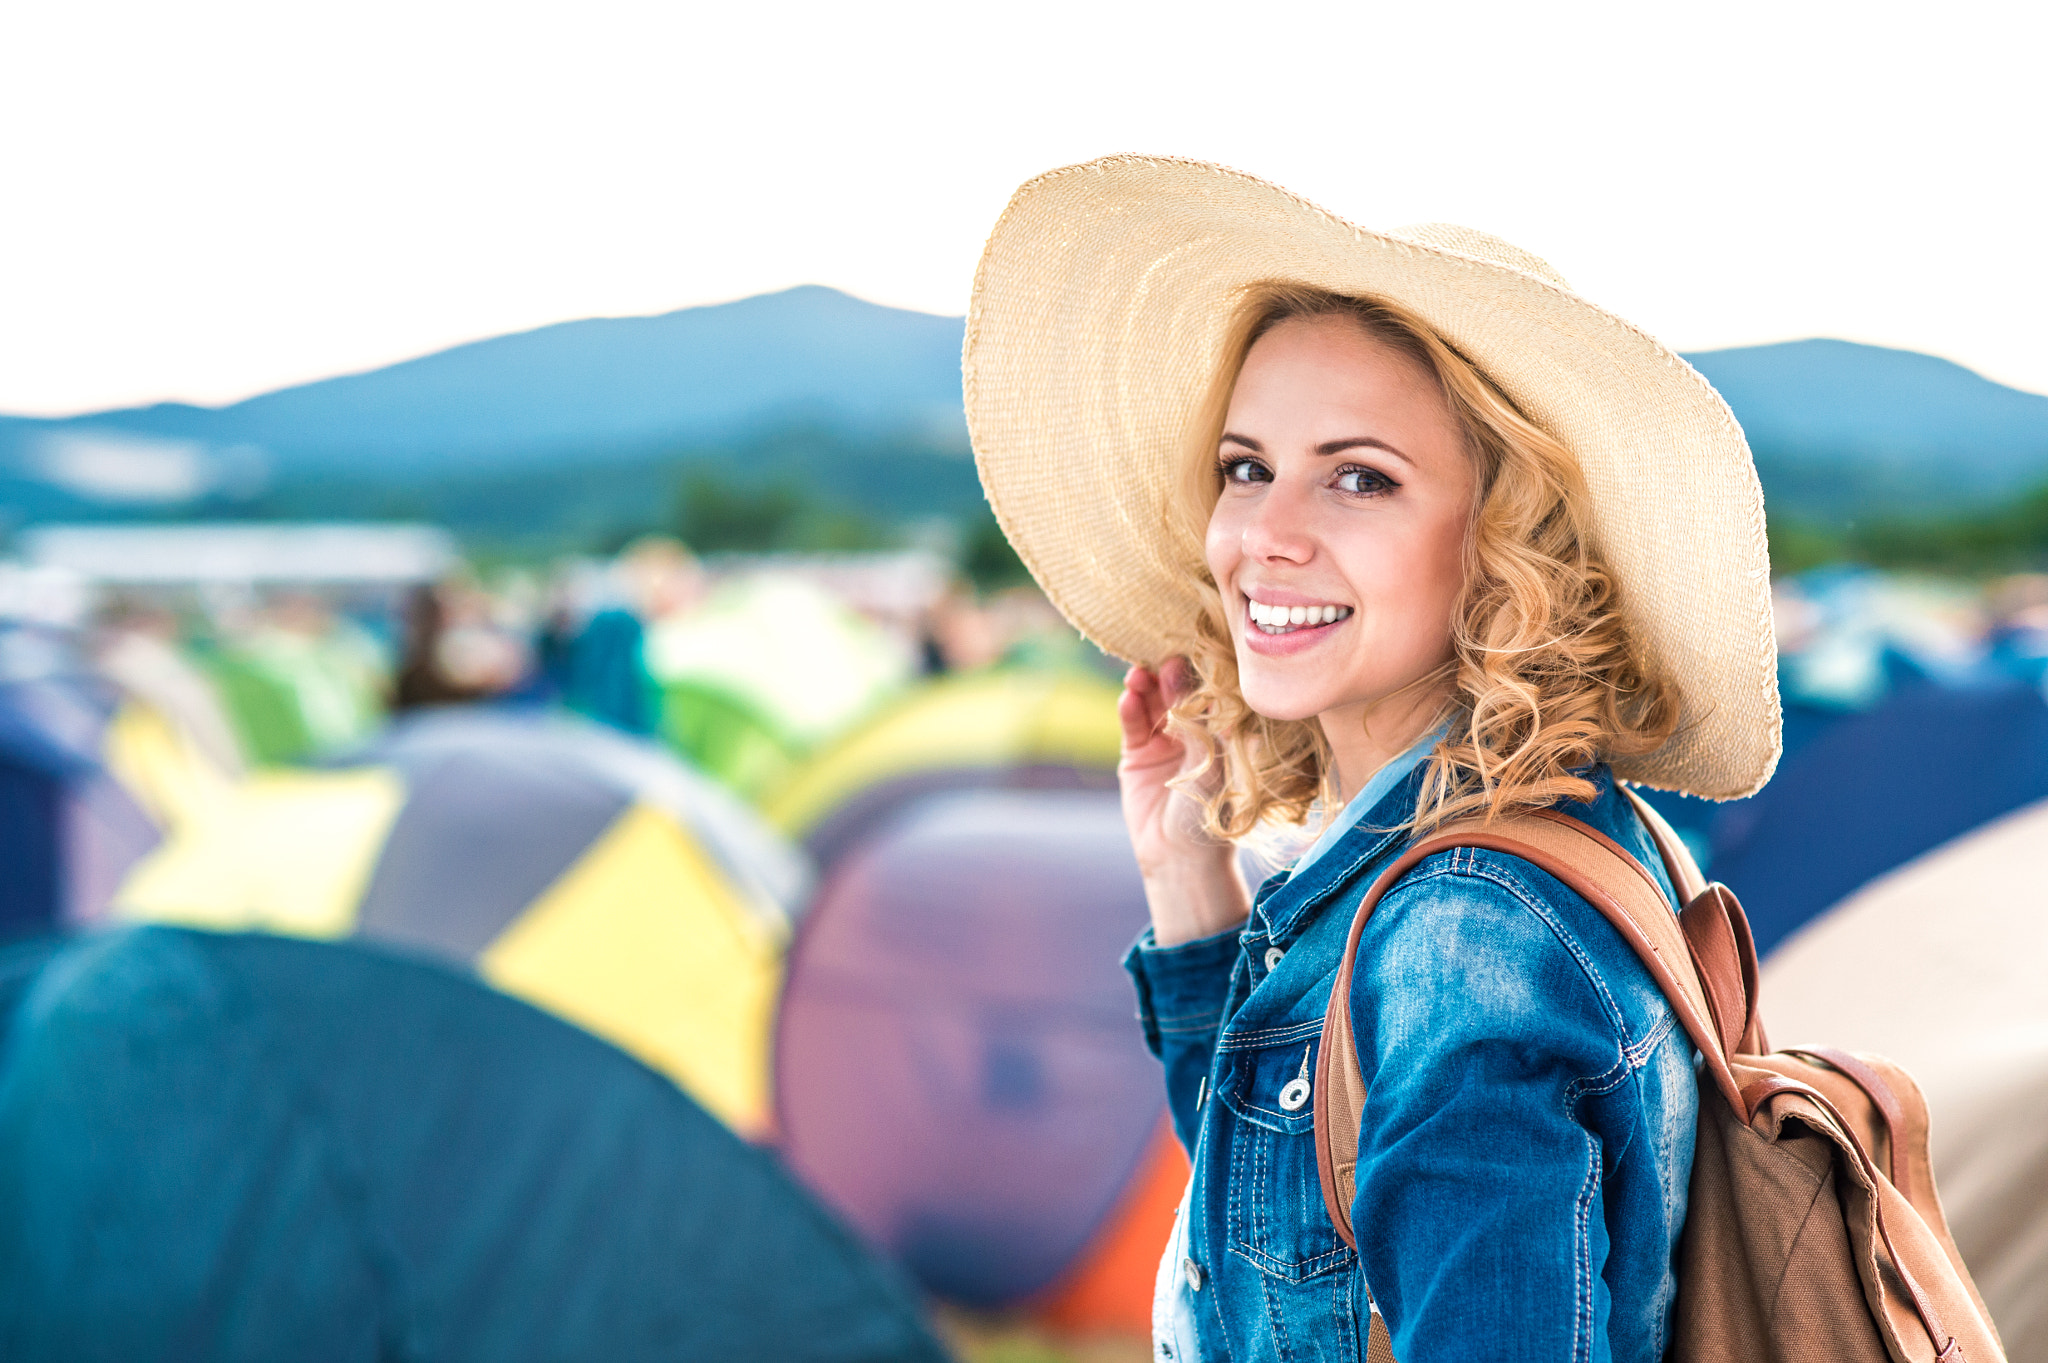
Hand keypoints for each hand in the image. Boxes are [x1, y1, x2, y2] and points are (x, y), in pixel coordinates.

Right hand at [1118, 659, 1248, 944]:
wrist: (1181, 857)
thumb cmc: (1210, 813)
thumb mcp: (1212, 764)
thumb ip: (1199, 723)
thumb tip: (1195, 683)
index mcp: (1220, 731)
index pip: (1208, 692)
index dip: (1199, 673)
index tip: (1193, 653)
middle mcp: (1192, 731)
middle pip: (1177, 692)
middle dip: (1170, 675)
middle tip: (1164, 659)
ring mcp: (1163, 740)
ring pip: (1152, 703)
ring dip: (1146, 687)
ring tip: (1139, 675)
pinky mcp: (1136, 754)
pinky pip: (1132, 724)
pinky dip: (1129, 709)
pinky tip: (1128, 697)